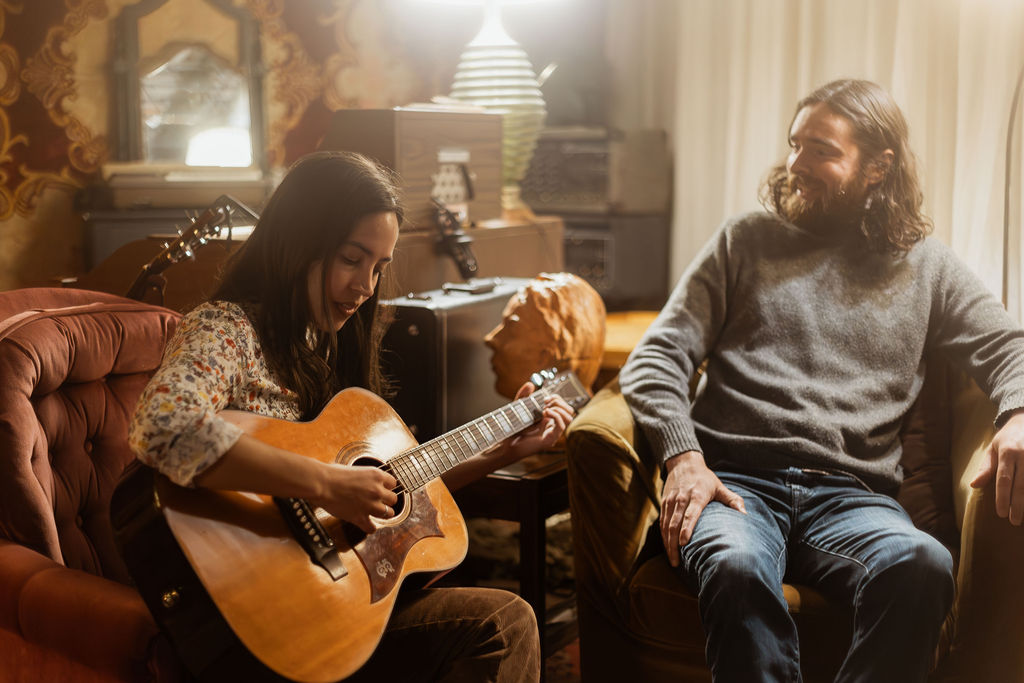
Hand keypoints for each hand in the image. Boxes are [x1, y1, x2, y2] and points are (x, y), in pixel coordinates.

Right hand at [311, 464, 397, 533]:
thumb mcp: (356, 469)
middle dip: (386, 500)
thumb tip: (367, 481)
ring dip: (382, 513)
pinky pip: (372, 528)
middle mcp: (377, 490)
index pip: (393, 483)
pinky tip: (366, 524)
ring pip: (389, 513)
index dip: (387, 487)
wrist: (322, 484)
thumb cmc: (334, 474)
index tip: (383, 489)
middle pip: (394, 499)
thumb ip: (366, 477)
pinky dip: (369, 527)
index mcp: (377, 475)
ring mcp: (370, 505)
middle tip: (378, 501)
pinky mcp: (360, 517)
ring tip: (375, 512)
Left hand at [503, 381, 574, 459]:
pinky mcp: (550, 440)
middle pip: (570, 411)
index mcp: (550, 419)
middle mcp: (554, 427)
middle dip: (559, 402)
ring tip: (545, 409)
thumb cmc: (513, 429)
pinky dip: (555, 415)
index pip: (564, 406)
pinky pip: (561, 426)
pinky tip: (544, 413)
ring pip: (569, 418)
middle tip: (545, 402)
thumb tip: (530, 384)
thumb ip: (524, 396)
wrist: (506, 444)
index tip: (544, 398)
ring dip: (559, 409)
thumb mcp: (519, 408)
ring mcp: (553, 434)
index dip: (557, 398)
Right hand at [661, 451, 745, 566]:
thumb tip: (745, 515)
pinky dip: (663, 536)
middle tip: (677, 562)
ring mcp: (670, 501)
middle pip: (674, 523)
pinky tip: (668, 548)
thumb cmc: (705, 478)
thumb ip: (733, 500)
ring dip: (667, 543)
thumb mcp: (720, 486)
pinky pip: (662, 522)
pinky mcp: (664, 502)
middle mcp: (681, 498)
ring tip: (672, 560)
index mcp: (697, 495)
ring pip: (665, 525)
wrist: (683, 463)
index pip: (690, 514)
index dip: (686, 528)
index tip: (683, 543)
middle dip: (674, 544)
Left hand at [970, 410, 1023, 524]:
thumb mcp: (992, 448)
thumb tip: (974, 485)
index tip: (1001, 513)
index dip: (1003, 498)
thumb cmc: (1007, 438)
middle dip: (1018, 505)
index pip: (1004, 480)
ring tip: (1023, 516)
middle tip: (1014, 520)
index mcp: (1007, 452)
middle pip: (1021, 485)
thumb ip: (986, 468)